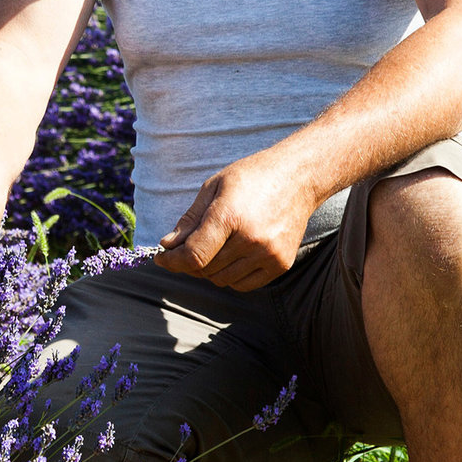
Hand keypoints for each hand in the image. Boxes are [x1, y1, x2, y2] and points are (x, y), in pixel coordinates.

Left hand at [152, 153, 318, 290]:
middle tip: (186, 248)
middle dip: (189, 262)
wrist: (299, 177)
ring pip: (222, 280)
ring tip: (213, 247)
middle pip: (205, 269)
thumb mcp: (214, 187)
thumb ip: (190, 220)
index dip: (172, 261)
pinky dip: (231, 276)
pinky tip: (232, 256)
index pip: (193, 255)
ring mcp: (268, 254)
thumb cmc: (253, 177)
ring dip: (210, 269)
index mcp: (229, 216)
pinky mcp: (281, 264)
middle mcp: (251, 239)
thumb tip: (168, 245)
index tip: (162, 258)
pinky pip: (244, 285)